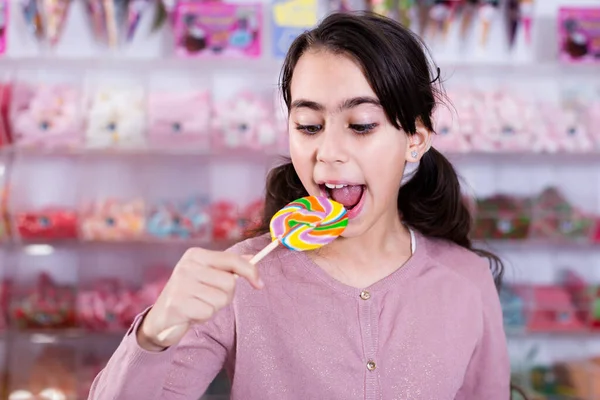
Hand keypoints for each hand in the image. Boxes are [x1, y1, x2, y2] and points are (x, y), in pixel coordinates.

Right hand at [137, 248, 262, 349]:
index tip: (260, 285)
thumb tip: (253, 257)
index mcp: (196, 255)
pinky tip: (191, 313)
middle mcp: (187, 266)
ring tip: (198, 305)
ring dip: (213, 307)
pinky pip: (208, 312)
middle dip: (225, 295)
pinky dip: (203, 317)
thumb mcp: (208, 276)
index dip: (250, 272)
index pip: (232, 259)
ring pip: (221, 299)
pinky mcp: (177, 303)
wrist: (161, 319)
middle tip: (208, 298)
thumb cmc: (190, 295)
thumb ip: (228, 266)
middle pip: (229, 283)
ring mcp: (181, 283)